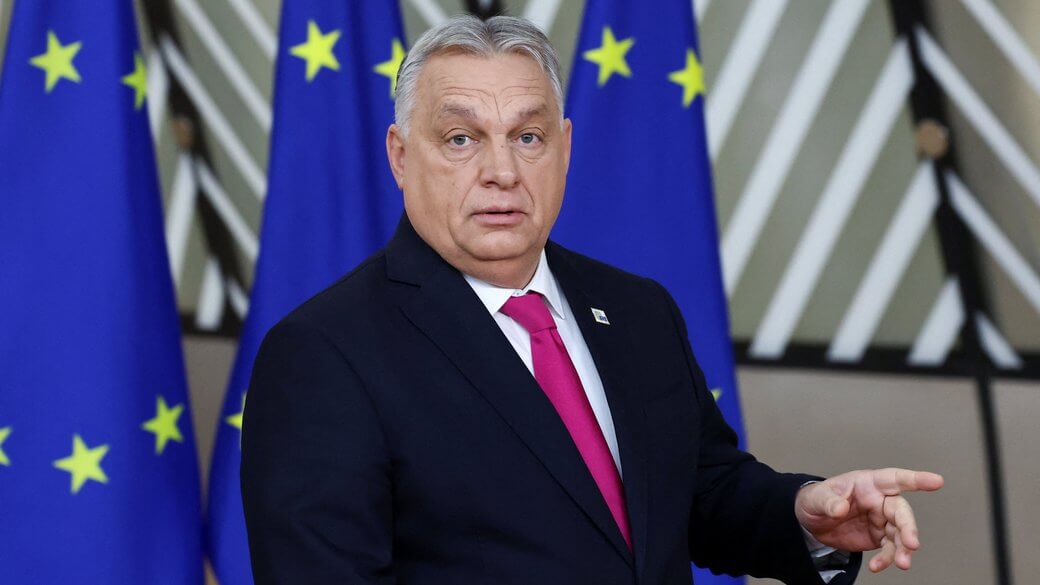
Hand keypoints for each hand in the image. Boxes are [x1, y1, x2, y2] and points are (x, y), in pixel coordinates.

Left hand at [795, 468, 943, 572]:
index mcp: (868, 484)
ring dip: (903, 549)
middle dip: (909, 528)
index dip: (915, 479)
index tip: (936, 481)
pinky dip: (887, 559)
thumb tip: (839, 508)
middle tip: (912, 544)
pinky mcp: (878, 537)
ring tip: (902, 563)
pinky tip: (877, 566)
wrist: (811, 521)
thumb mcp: (817, 497)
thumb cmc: (817, 499)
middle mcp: (880, 501)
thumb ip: (828, 501)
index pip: (894, 478)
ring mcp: (881, 520)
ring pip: (900, 533)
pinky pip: (889, 548)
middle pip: (901, 512)